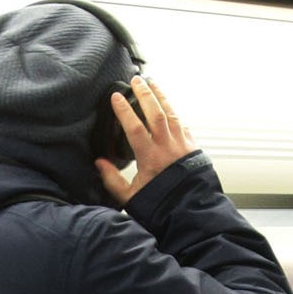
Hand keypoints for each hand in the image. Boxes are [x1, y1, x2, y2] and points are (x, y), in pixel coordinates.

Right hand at [95, 76, 195, 205]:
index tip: (116, 97)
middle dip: (145, 94)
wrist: (190, 212)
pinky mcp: (193, 148)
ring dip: (161, 97)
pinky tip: (169, 109)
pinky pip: (183, 125)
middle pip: (155, 113)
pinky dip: (174, 114)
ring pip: (172, 114)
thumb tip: (99, 162)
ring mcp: (182, 145)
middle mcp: (168, 147)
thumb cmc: (161, 206)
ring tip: (153, 84)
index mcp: (150, 158)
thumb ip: (112, 180)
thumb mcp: (131, 197)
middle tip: (136, 81)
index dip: (124, 110)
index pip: (134, 127)